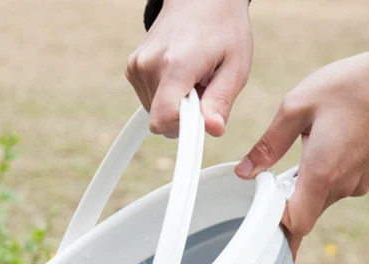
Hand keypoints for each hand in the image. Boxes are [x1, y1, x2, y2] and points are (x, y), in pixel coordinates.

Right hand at [126, 0, 252, 137]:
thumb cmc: (223, 29)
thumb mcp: (235, 66)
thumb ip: (221, 101)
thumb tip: (214, 130)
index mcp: (174, 65)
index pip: (162, 121)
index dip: (182, 130)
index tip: (200, 121)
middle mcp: (149, 65)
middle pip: (160, 121)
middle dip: (184, 115)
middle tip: (202, 88)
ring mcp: (137, 67)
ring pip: (154, 113)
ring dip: (176, 105)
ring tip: (192, 77)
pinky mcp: (133, 69)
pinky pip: (149, 101)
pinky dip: (166, 95)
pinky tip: (179, 74)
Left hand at [235, 50, 368, 256]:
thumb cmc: (345, 87)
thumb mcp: (296, 107)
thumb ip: (268, 145)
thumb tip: (243, 173)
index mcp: (322, 173)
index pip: (296, 224)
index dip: (276, 220)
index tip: (263, 202)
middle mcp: (341, 186)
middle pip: (304, 218)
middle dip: (285, 207)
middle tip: (271, 185)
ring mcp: (354, 185)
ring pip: (317, 206)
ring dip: (301, 193)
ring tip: (298, 161)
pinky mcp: (362, 179)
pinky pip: (333, 193)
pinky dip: (319, 184)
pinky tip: (317, 156)